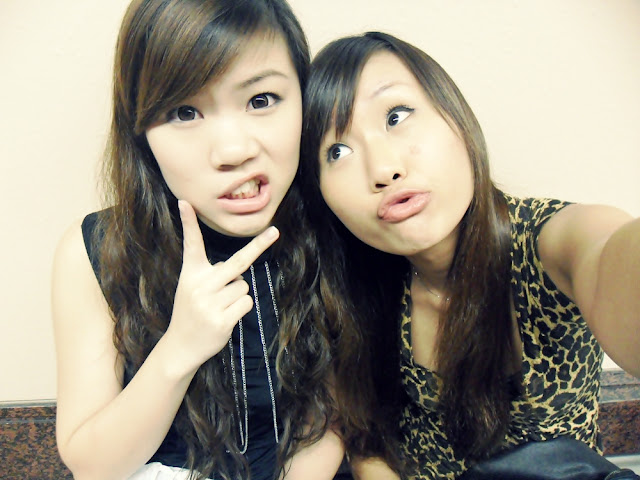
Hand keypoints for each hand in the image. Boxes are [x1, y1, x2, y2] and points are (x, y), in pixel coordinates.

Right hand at [165, 200, 279, 372]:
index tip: (186, 202)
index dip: (189, 223)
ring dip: (238, 295)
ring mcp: (210, 303)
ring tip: (219, 307)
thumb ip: (212, 275)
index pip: (191, 244)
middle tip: (275, 231)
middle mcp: (200, 285)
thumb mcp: (192, 288)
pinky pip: (246, 303)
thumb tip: (240, 270)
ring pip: (244, 286)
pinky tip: (225, 317)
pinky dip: (241, 308)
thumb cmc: (191, 311)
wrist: (180, 346)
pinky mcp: (221, 320)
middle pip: (238, 261)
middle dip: (259, 245)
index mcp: (191, 274)